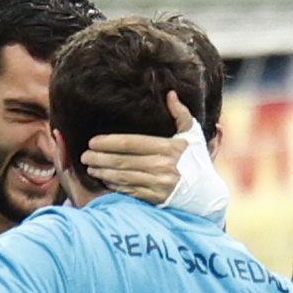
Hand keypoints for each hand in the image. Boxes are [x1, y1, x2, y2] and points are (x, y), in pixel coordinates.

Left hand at [81, 92, 198, 205]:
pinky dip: (115, 186)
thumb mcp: (193, 136)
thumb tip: (170, 93)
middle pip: (122, 160)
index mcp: (168, 148)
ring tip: (90, 167)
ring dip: (103, 172)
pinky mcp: (157, 199)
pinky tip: (105, 181)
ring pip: (123, 176)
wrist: (209, 195)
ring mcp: (159, 184)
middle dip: (99, 158)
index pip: (131, 143)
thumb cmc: (197, 162)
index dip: (108, 142)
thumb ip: (181, 114)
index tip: (92, 142)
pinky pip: (130, 191)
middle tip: (84, 155)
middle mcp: (163, 166)